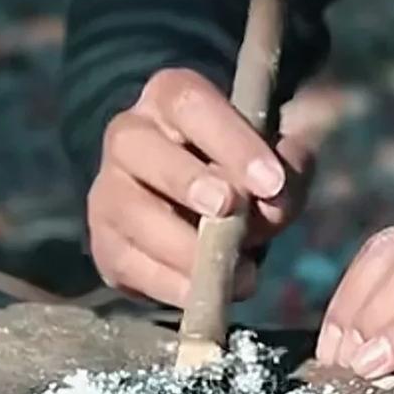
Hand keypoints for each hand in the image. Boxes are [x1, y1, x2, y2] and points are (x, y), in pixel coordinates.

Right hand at [87, 69, 315, 305]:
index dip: (230, 141)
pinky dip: (170, 284)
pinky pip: (128, 263)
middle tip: (231, 210)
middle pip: (140, 147)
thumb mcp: (274, 160)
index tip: (271, 183)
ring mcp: (109, 190)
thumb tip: (277, 198)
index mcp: (171, 99)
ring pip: (129, 211)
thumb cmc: (241, 173)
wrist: (197, 215)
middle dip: (187, 181)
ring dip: (183, 245)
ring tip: (236, 273)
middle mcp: (128, 135)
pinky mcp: (106, 243)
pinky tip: (206, 294)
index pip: (191, 103)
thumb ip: (288, 169)